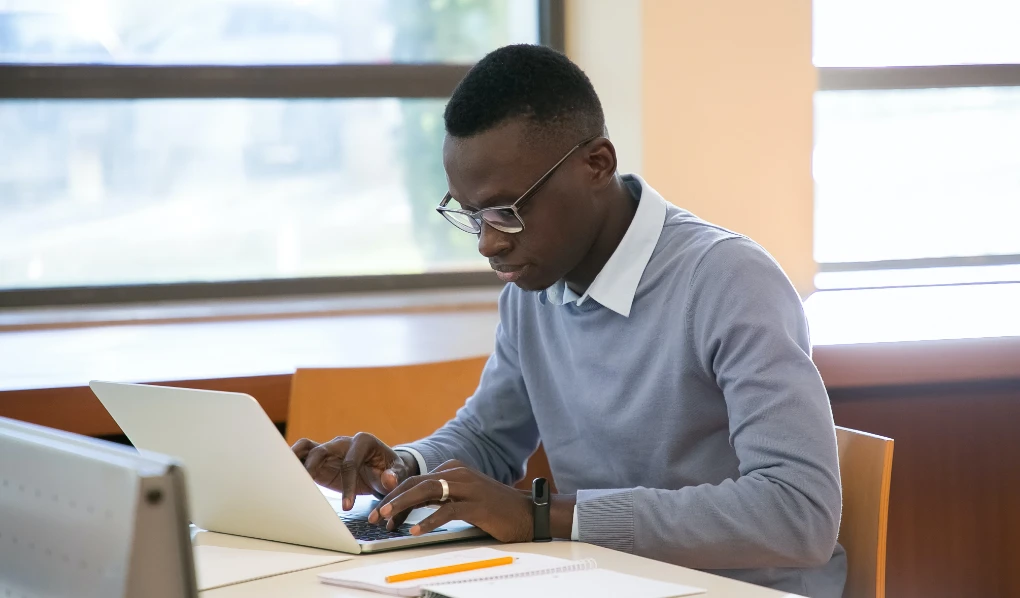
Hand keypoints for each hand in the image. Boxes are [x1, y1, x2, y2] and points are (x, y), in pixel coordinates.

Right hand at [291, 432, 417, 510]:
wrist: (384, 469)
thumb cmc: (391, 470)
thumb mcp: (399, 472)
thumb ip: (394, 476)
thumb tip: (388, 479)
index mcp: (363, 442)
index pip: (351, 462)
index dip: (348, 484)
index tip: (348, 506)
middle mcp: (343, 442)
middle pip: (323, 450)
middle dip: (313, 468)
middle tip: (305, 488)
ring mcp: (329, 449)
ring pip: (307, 447)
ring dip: (295, 459)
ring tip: (285, 475)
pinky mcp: (320, 460)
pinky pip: (302, 456)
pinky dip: (292, 463)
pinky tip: (284, 477)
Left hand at [369, 460, 533, 542]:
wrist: (527, 513)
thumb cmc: (494, 509)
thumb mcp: (463, 498)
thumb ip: (440, 498)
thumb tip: (410, 510)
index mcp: (454, 469)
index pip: (416, 480)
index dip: (396, 495)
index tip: (381, 513)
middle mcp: (458, 473)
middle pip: (417, 483)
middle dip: (392, 499)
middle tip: (374, 516)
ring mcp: (468, 487)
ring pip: (427, 492)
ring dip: (403, 506)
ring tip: (386, 519)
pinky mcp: (477, 504)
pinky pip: (447, 511)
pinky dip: (428, 520)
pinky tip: (415, 530)